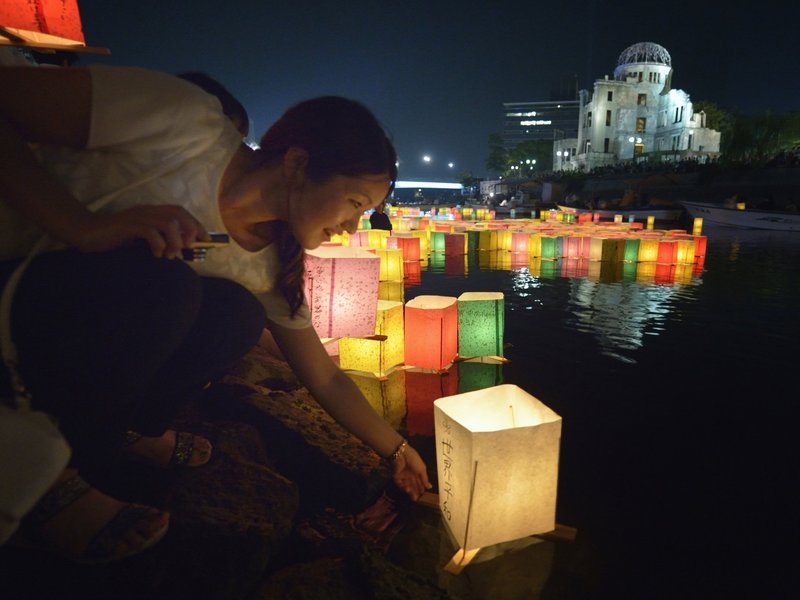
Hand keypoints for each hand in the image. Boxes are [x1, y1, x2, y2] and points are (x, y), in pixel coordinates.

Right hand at [73, 205, 209, 257]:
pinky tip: (156, 255)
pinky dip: (158, 244)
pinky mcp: (127, 226)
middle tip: (188, 247)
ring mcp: (137, 217)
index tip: (205, 239)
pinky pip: (150, 232)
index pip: (180, 211)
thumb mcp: (141, 239)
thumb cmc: (115, 238)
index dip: (195, 223)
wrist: (86, 233)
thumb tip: (180, 251)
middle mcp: (146, 211)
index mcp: (151, 212)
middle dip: (190, 230)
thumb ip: (158, 240)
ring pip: (167, 223)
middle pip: (178, 214)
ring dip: (174, 241)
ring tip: (170, 255)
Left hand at [392, 444, 431, 500]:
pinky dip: (403, 487)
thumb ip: (425, 479)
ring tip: (413, 496)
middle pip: (413, 485)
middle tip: (417, 499)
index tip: (423, 495)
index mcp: (417, 472)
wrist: (402, 454)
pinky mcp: (396, 477)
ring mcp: (403, 476)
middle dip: (415, 492)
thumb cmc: (414, 460)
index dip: (421, 489)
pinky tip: (407, 489)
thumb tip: (430, 487)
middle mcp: (410, 475)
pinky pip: (400, 484)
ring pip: (406, 486)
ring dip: (410, 491)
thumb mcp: (422, 469)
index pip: (419, 482)